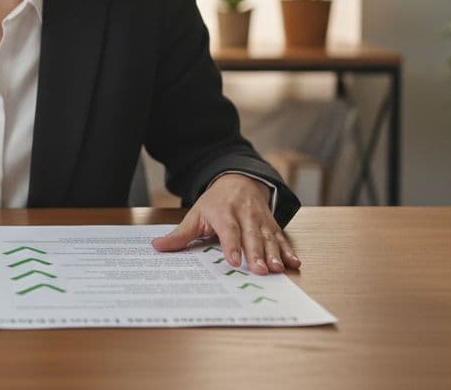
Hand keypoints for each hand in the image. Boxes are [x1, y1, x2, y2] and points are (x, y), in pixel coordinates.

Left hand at [150, 173, 300, 274]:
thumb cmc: (215, 202)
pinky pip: (281, 237)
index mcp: (223, 212)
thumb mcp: (195, 214)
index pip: (228, 230)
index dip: (232, 245)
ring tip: (278, 269)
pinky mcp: (271, 224)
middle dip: (256, 253)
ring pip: (269, 238)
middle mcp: (244, 214)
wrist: (239, 180)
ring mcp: (260, 219)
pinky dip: (289, 250)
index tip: (234, 261)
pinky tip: (294, 262)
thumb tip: (157, 247)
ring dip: (275, 254)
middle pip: (251, 235)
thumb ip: (179, 235)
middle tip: (260, 270)